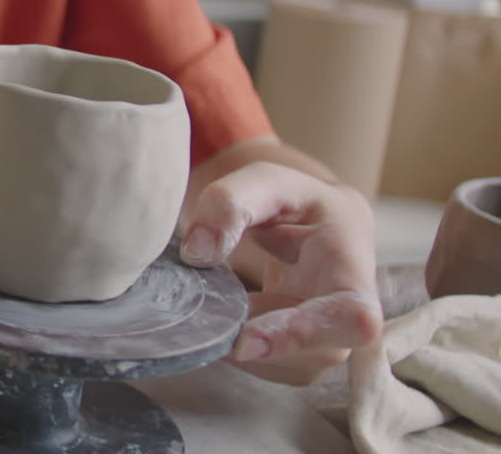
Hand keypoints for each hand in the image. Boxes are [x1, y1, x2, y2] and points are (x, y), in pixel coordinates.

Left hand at [178, 162, 383, 384]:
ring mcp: (331, 337)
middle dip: (265, 345)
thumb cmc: (292, 200)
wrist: (309, 223)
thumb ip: (229, 205)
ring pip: (291, 367)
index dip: (304, 333)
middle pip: (322, 352)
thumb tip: (198, 253)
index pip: (351, 316)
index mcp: (351, 261)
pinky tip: (221, 320)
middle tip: (215, 325)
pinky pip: (272, 367)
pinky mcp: (305, 353)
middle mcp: (351, 309)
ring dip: (245, 348)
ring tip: (214, 308)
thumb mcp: (263, 181)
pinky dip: (239, 352)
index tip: (248, 341)